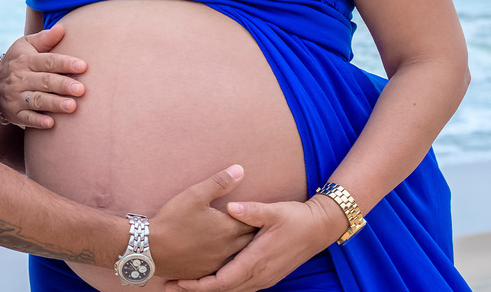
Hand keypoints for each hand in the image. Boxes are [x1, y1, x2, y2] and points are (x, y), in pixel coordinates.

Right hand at [0, 24, 86, 128]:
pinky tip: (51, 123)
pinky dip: (38, 121)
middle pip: (44, 81)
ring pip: (36, 100)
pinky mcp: (13, 113)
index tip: (82, 66)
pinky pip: (26, 118)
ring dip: (54, 104)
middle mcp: (19, 78)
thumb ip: (44, 39)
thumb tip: (62, 28)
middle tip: (81, 89)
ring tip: (72, 106)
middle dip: (63, 85)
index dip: (64, 63)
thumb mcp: (26, 45)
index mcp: (25, 60)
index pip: (47, 61)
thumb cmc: (18, 61)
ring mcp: (15, 97)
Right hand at [148, 165, 255, 279]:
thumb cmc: (173, 220)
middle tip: (254, 224)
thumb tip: (240, 170)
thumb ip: (220, 182)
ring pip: (237, 256)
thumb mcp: (195, 194)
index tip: (259, 212)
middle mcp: (226, 250)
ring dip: (240, 247)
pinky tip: (220, 253)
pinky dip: (225, 259)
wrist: (150, 248)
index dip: (256, 217)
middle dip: (252, 232)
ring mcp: (216, 264)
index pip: (253, 223)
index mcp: (228, 230)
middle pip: (249, 241)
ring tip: (240, 238)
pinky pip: (222, 267)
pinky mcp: (204, 273)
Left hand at [166, 196, 347, 291]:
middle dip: (197, 290)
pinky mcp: (267, 275)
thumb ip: (252, 211)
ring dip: (209, 289)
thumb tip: (231, 207)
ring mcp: (264, 277)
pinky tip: (210, 280)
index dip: (200, 285)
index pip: (223, 281)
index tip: (180, 282)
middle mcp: (260, 274)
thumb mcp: (275, 211)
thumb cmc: (296, 218)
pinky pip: (240, 286)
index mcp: (257, 260)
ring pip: (232, 290)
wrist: (319, 228)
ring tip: (184, 285)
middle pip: (223, 290)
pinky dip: (223, 285)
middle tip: (171, 286)